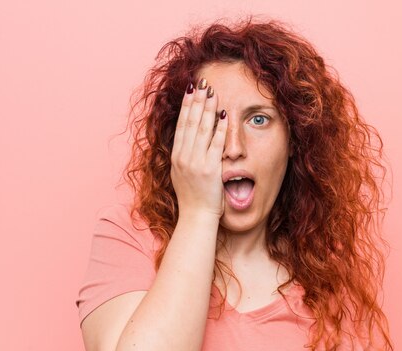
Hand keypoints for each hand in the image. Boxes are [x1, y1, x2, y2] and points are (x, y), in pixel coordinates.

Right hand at [170, 78, 227, 217]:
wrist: (196, 218)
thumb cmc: (193, 200)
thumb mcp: (183, 175)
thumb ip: (187, 158)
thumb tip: (191, 144)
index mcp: (177, 157)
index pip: (181, 124)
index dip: (186, 105)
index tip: (190, 89)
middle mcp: (183, 156)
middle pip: (190, 122)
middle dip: (196, 100)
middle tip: (202, 82)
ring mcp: (195, 162)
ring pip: (202, 129)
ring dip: (208, 108)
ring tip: (212, 92)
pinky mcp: (210, 169)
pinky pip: (216, 144)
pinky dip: (220, 129)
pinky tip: (224, 115)